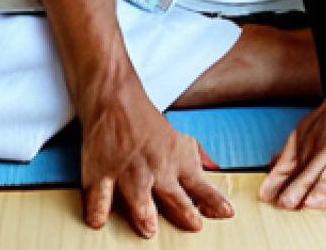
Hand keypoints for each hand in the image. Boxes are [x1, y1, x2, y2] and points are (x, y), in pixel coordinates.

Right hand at [78, 78, 233, 237]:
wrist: (114, 95)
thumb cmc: (144, 119)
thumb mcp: (175, 136)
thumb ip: (191, 158)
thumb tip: (211, 172)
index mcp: (175, 157)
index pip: (199, 183)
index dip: (213, 200)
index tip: (227, 212)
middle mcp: (155, 166)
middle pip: (174, 195)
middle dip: (185, 213)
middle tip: (194, 226)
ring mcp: (128, 170)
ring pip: (139, 198)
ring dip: (145, 215)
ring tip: (150, 229)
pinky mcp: (100, 172)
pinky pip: (99, 197)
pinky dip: (98, 209)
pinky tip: (99, 221)